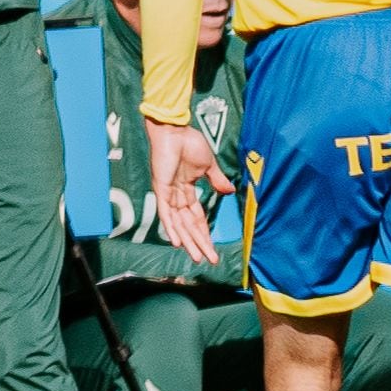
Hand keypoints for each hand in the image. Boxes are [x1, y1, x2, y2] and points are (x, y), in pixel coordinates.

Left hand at [147, 120, 233, 267]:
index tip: (213, 249)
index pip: (197, 218)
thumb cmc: (189, 142)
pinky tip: (177, 242)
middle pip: (189, 226)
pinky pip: (165, 213)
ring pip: (179, 224)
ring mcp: (168, 195)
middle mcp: (176, 197)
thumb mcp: (208, 165)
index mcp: (187, 191)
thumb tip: (229, 192)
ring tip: (197, 256)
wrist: (174, 130)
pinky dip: (170, 228)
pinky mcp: (161, 189)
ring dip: (188, 241)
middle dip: (199, 243)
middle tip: (209, 260)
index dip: (205, 233)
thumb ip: (217, 180)